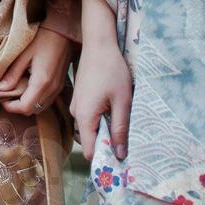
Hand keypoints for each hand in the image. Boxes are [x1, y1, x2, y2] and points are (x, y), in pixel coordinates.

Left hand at [0, 27, 74, 114]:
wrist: (63, 32)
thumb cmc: (43, 39)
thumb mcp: (23, 54)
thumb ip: (12, 74)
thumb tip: (1, 89)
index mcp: (41, 82)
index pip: (25, 107)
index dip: (11, 106)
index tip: (2, 97)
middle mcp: (52, 89)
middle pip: (32, 110)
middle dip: (18, 106)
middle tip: (8, 94)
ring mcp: (58, 88)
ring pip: (40, 107)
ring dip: (27, 104)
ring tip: (17, 90)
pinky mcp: (60, 85)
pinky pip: (47, 101)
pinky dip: (36, 100)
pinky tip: (29, 87)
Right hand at [71, 32, 131, 160]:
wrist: (99, 44)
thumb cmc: (112, 71)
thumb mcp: (122, 101)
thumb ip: (120, 128)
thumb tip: (120, 154)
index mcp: (85, 117)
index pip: (89, 151)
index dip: (104, 158)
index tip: (121, 161)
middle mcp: (77, 113)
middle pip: (90, 140)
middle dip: (107, 145)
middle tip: (128, 142)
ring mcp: (77, 104)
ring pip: (91, 128)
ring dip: (106, 130)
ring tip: (123, 123)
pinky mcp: (81, 97)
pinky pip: (90, 116)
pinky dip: (102, 119)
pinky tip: (115, 109)